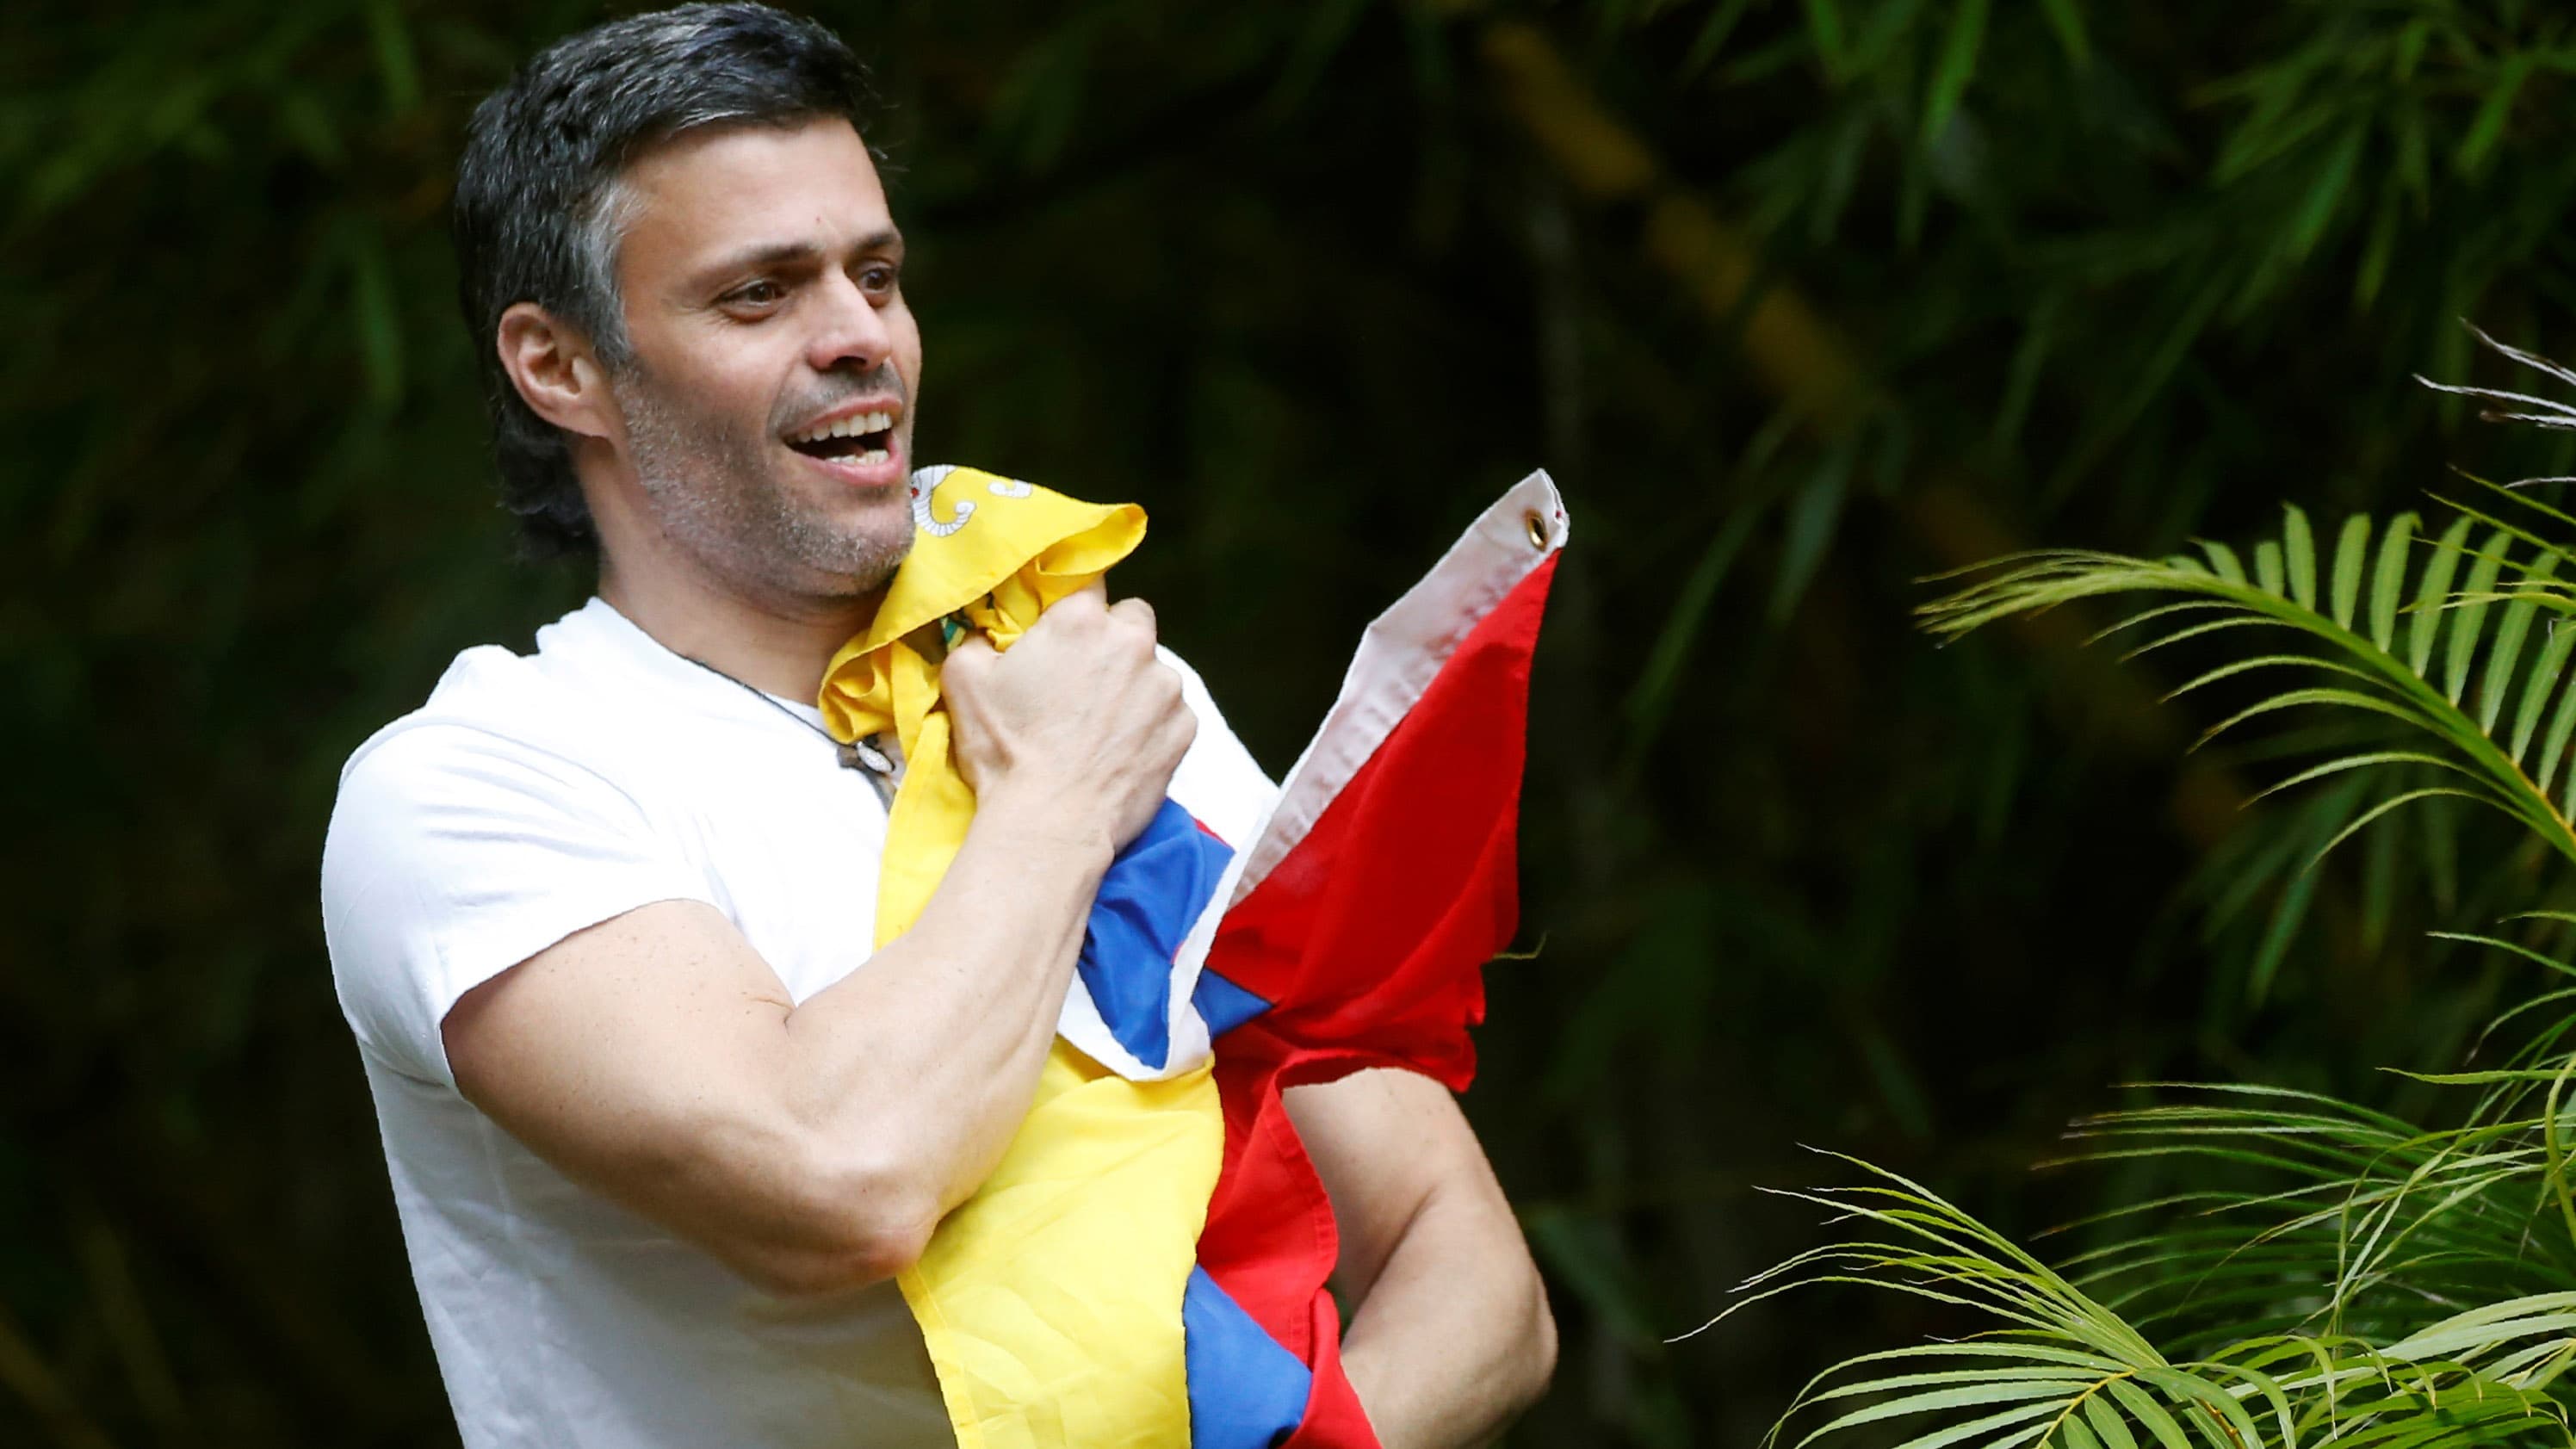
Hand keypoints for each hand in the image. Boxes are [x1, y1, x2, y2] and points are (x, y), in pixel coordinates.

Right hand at [942, 581, 1196, 852]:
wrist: (1051, 823)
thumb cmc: (1005, 751)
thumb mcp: (964, 682)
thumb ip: (976, 640)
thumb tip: (986, 635)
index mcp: (1080, 620)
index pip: (1089, 584)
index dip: (1075, 609)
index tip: (1064, 634)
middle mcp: (1132, 642)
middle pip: (1131, 620)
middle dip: (1114, 640)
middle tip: (1085, 679)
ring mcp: (1166, 686)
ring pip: (1155, 669)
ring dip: (1135, 685)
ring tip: (1103, 725)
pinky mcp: (1185, 727)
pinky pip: (1172, 713)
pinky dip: (1153, 725)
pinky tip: (1123, 750)